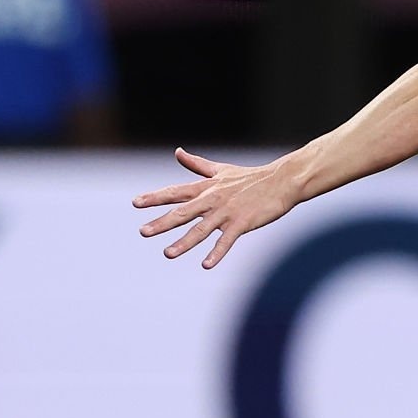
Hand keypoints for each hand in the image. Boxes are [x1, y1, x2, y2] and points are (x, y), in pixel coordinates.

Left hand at [133, 148, 299, 268]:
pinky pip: (226, 240)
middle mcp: (212, 199)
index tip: (136, 203)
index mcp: (206, 188)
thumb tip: (177, 151)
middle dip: (162, 223)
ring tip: (168, 254)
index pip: (175, 192)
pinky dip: (216, 253)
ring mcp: (227, 212)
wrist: (281, 181)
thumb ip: (196, 164)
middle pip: (183, 212)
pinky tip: (206, 265)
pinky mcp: (242, 223)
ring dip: (184, 242)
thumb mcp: (220, 169)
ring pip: (201, 229)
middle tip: (143, 232)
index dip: (155, 198)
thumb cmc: (251, 176)